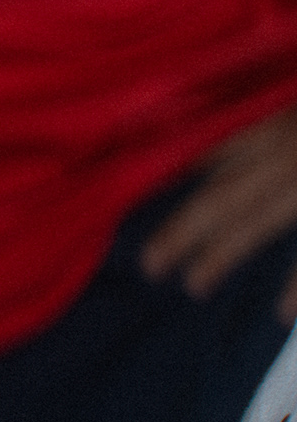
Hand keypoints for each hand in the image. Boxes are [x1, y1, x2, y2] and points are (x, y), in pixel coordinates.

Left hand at [138, 106, 296, 316]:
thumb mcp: (288, 109)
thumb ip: (259, 130)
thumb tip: (214, 160)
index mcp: (281, 124)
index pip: (216, 157)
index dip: (178, 185)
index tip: (139, 210)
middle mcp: (293, 151)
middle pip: (227, 194)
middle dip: (185, 230)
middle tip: (149, 265)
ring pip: (263, 219)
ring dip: (225, 252)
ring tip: (194, 284)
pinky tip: (280, 312)